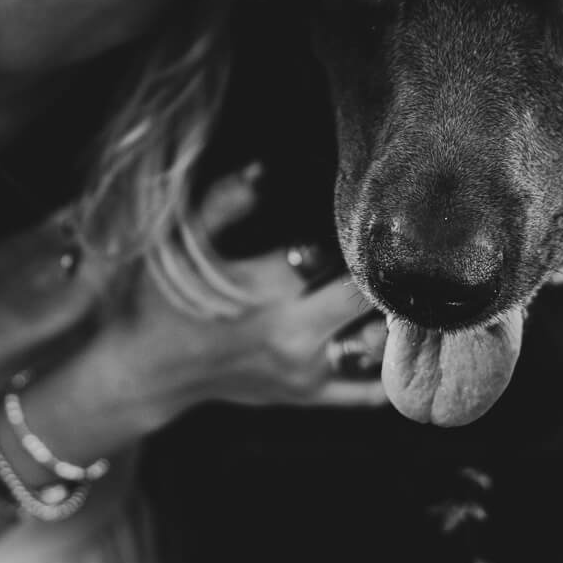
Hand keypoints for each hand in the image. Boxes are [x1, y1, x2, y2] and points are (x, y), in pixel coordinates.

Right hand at [97, 165, 390, 423]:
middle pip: (371, 299)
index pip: (343, 256)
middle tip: (411, 251)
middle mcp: (296, 334)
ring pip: (377, 343)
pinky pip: (364, 390)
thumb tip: (262, 166)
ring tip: (416, 290)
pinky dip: (390, 371)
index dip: (367, 235)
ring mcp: (306, 371)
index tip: (382, 214)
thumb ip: (223, 202)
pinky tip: (409, 347)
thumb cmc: (163, 300)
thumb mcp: (183, 244)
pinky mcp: (307, 396)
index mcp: (270, 289)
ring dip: (395, 318)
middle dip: (391, 274)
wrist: (146, 369)